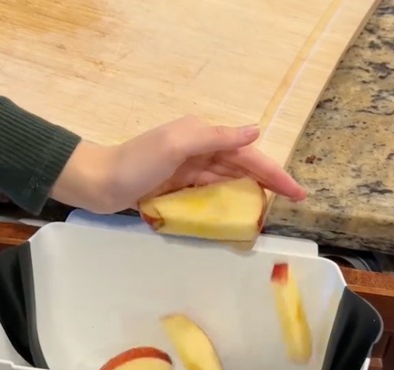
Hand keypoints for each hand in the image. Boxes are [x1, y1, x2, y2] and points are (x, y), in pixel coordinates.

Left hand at [51, 115, 306, 213]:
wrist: (96, 183)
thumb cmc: (135, 163)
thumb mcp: (176, 145)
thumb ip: (216, 138)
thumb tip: (255, 132)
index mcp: (201, 135)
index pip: (246, 154)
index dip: (273, 172)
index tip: (297, 192)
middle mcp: (197, 149)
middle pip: (241, 167)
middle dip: (268, 182)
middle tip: (293, 203)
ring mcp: (187, 169)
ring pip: (228, 181)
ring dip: (250, 192)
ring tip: (272, 211)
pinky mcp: (176, 186)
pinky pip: (209, 193)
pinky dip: (227, 201)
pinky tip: (238, 213)